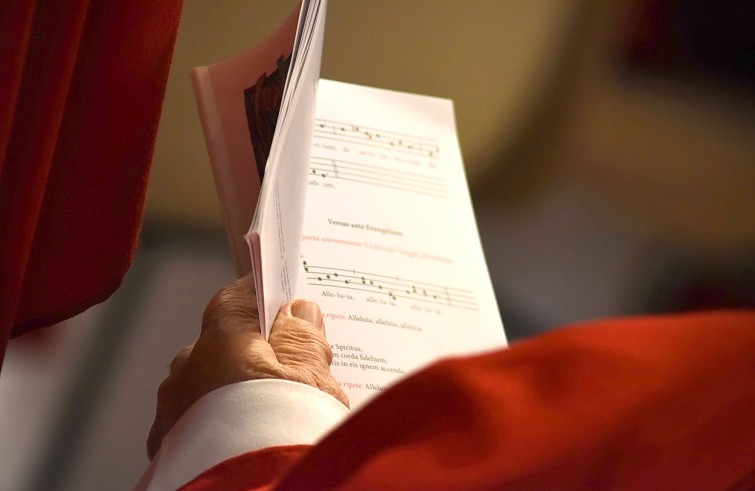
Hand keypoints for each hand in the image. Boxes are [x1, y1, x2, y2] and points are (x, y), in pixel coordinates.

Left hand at [147, 274, 347, 459]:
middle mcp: (187, 370)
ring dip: (233, 390)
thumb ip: (304, 341)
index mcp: (221, 342)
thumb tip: (298, 312)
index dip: (261, 295)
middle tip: (290, 366)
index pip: (236, 299)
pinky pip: (196, 422)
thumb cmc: (283, 435)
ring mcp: (173, 412)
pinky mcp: (169, 450)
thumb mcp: (312, 381)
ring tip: (271, 412)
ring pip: (207, 386)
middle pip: (223, 345)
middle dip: (253, 350)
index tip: (282, 297)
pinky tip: (245, 438)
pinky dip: (218, 423)